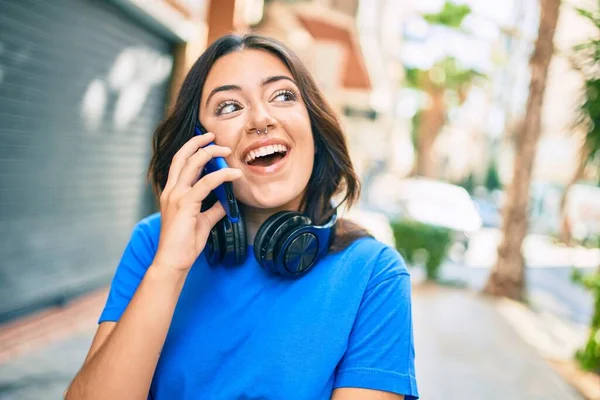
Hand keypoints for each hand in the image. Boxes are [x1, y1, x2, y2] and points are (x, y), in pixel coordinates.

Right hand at [153, 132, 241, 272]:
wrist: (174, 260)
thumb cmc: (184, 244)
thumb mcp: (202, 222)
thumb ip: (213, 209)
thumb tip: (226, 202)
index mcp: (172, 192)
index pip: (179, 163)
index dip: (192, 149)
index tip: (207, 142)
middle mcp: (171, 190)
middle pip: (183, 156)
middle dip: (199, 143)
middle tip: (215, 137)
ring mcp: (176, 195)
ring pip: (193, 163)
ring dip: (211, 153)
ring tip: (227, 151)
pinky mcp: (186, 203)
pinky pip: (206, 182)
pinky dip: (222, 175)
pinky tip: (234, 174)